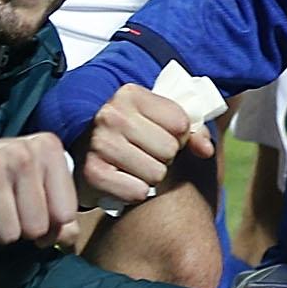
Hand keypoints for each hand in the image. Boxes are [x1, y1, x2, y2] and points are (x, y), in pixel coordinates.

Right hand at [0, 125, 82, 245]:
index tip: (37, 215)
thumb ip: (58, 215)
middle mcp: (23, 152)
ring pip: (10, 231)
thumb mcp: (33, 188)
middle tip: (7, 210)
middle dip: (22, 229)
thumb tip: (69, 239)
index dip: (52, 226)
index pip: (65, 211)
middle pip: (37, 225)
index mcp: (47, 148)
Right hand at [76, 82, 216, 208]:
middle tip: (144, 154)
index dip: (179, 136)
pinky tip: (122, 180)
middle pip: (170, 149)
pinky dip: (134, 192)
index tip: (161, 136)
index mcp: (130, 94)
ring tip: (132, 166)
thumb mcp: (157, 121)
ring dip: (150, 176)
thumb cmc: (127, 136)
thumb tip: (206, 150)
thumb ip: (191, 130)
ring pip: (156, 173)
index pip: (181, 123)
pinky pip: (138, 192)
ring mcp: (100, 143)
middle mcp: (112, 115)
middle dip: (164, 157)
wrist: (80, 155)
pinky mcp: (92, 173)